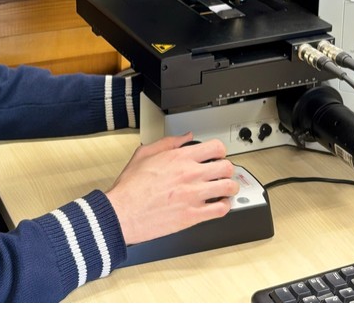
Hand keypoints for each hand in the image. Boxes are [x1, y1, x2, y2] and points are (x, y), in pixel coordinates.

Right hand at [102, 133, 237, 244]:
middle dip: (227, 169)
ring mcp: (194, 195)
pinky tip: (218, 205)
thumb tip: (185, 137)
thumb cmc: (130, 188)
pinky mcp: (193, 215)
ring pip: (229, 187)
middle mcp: (190, 175)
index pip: (216, 147)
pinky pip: (221, 209)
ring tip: (225, 189)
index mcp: (179, 158)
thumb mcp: (144, 154)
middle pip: (226, 167)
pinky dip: (224, 206)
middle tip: (222, 174)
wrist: (123, 213)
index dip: (220, 151)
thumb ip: (168, 143)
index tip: (217, 156)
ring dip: (230, 188)